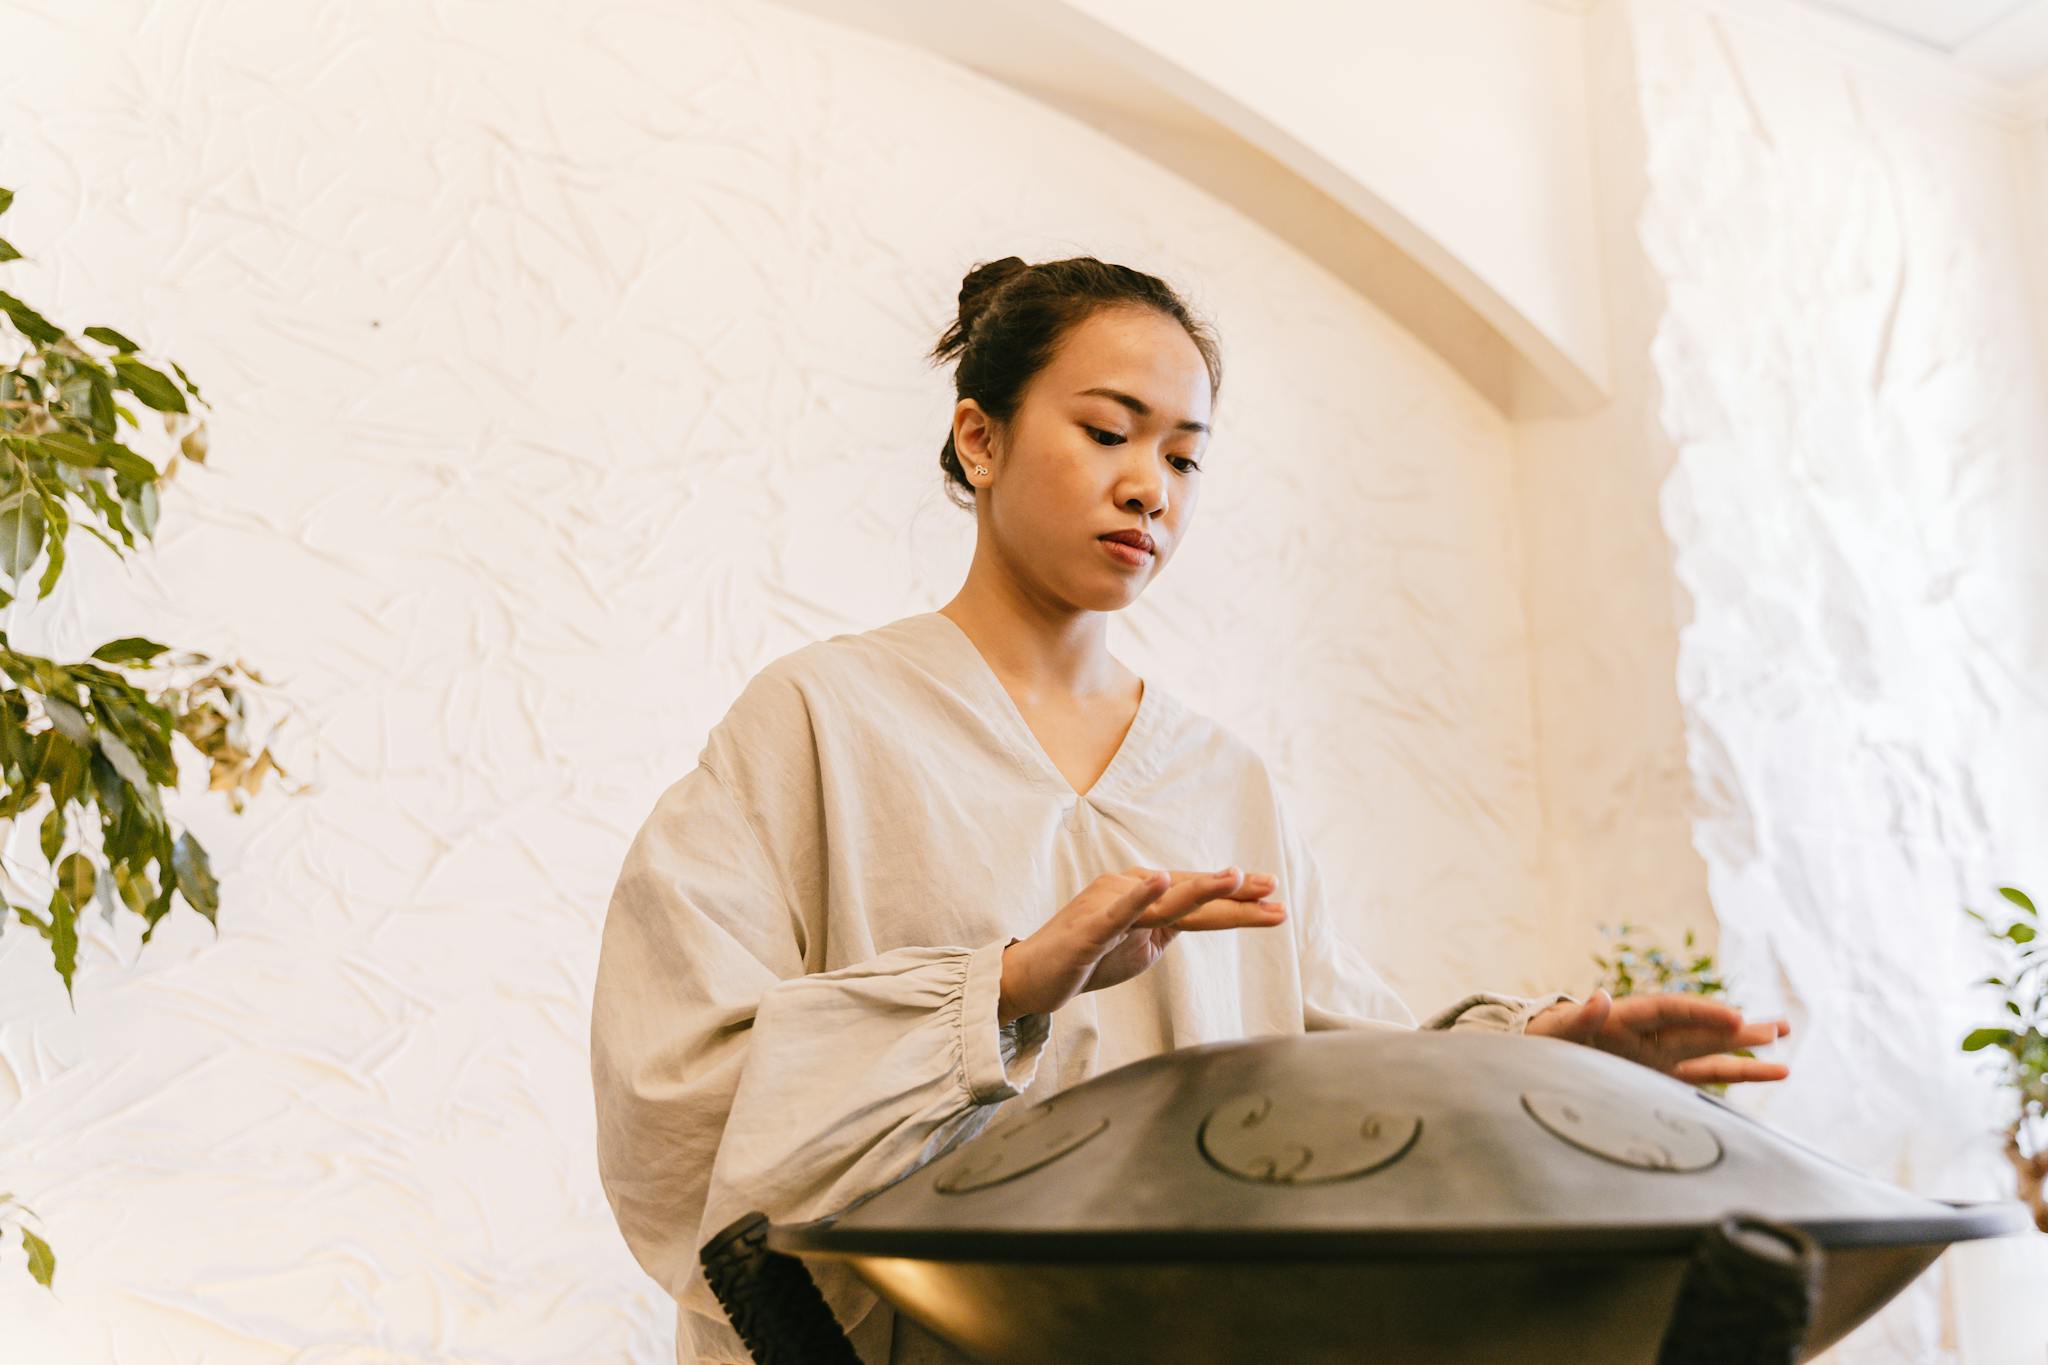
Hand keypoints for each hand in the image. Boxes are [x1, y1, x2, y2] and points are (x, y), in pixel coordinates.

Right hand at [997, 866, 1284, 1022]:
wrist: (1032, 978)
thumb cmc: (1086, 959)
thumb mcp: (1141, 944)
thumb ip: (1170, 927)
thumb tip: (1205, 919)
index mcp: (1143, 895)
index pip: (1197, 897)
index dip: (1236, 897)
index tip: (1274, 896)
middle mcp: (1129, 890)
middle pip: (1190, 897)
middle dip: (1234, 895)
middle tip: (1274, 891)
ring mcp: (1108, 906)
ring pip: (1163, 900)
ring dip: (1200, 888)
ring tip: (1235, 877)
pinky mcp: (1089, 929)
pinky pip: (1119, 911)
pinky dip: (1140, 895)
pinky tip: (1161, 879)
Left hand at [1523, 989, 1791, 1085]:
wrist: (1541, 1057)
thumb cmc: (1545, 1041)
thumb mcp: (1553, 1032)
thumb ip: (1579, 1018)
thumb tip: (1599, 996)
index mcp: (1623, 1018)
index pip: (1669, 1011)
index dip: (1701, 1013)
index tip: (1734, 1017)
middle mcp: (1649, 1035)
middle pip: (1699, 1028)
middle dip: (1736, 1028)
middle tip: (1778, 1026)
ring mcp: (1660, 1056)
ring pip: (1711, 1050)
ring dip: (1746, 1046)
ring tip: (1784, 1036)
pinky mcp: (1664, 1077)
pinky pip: (1706, 1076)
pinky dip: (1737, 1073)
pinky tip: (1773, 1070)